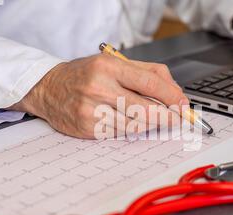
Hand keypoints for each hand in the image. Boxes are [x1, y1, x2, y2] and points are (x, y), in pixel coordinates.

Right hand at [9, 54, 187, 138]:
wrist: (49, 89)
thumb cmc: (86, 75)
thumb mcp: (115, 62)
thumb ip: (148, 72)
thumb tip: (175, 92)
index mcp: (109, 67)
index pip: (151, 83)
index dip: (172, 97)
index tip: (183, 105)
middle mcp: (99, 88)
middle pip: (146, 109)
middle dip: (168, 117)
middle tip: (177, 118)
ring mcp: (92, 111)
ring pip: (136, 125)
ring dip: (151, 124)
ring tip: (153, 118)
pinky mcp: (88, 129)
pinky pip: (121, 133)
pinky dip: (132, 129)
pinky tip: (129, 121)